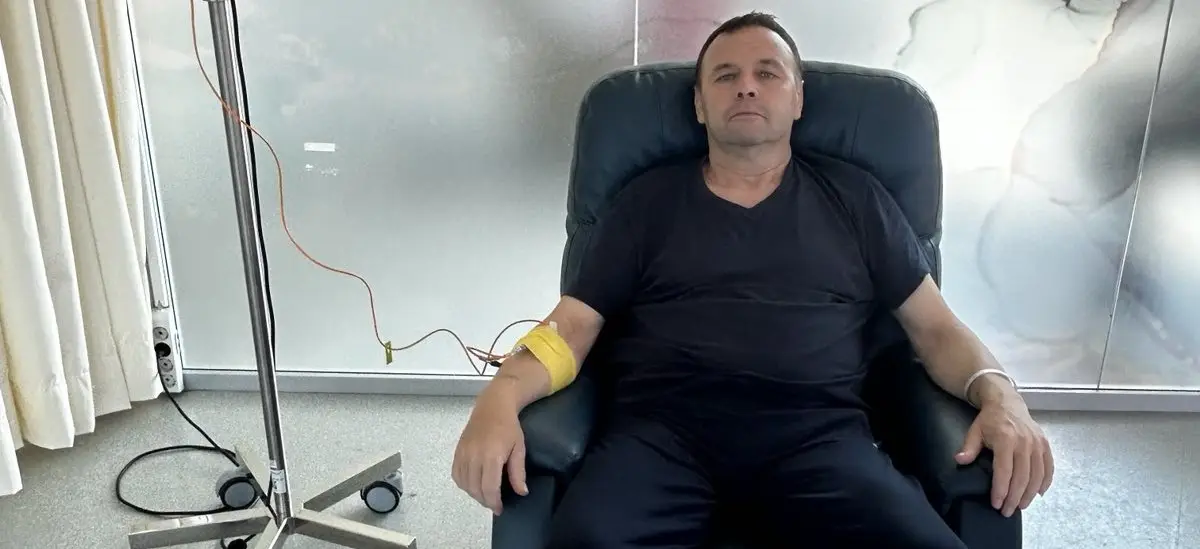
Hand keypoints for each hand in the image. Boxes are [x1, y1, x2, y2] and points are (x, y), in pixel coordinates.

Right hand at [451, 394, 527, 514]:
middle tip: (494, 504)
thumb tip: (521, 492)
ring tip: (485, 495)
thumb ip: (518, 472)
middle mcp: (474, 456)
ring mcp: (463, 453)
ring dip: (474, 494)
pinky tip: (473, 484)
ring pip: (464, 484)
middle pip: (475, 489)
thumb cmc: (509, 427)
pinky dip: (463, 484)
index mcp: (491, 456)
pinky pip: (456, 475)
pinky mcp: (457, 451)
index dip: (494, 502)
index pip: (489, 488)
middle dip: (485, 500)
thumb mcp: (519, 448)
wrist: (492, 406)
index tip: (500, 509)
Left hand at [955, 396, 1053, 517]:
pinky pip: (1048, 467)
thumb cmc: (989, 419)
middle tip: (1007, 511)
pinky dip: (1045, 482)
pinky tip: (1038, 494)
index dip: (1001, 490)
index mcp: (1006, 440)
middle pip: (1022, 477)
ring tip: (1020, 506)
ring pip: (1037, 476)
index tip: (996, 504)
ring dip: (1030, 494)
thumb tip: (959, 460)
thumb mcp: (975, 431)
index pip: (1004, 471)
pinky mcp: (1045, 445)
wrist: (1007, 402)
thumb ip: (968, 447)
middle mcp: (1025, 443)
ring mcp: (1037, 444)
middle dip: (1014, 498)